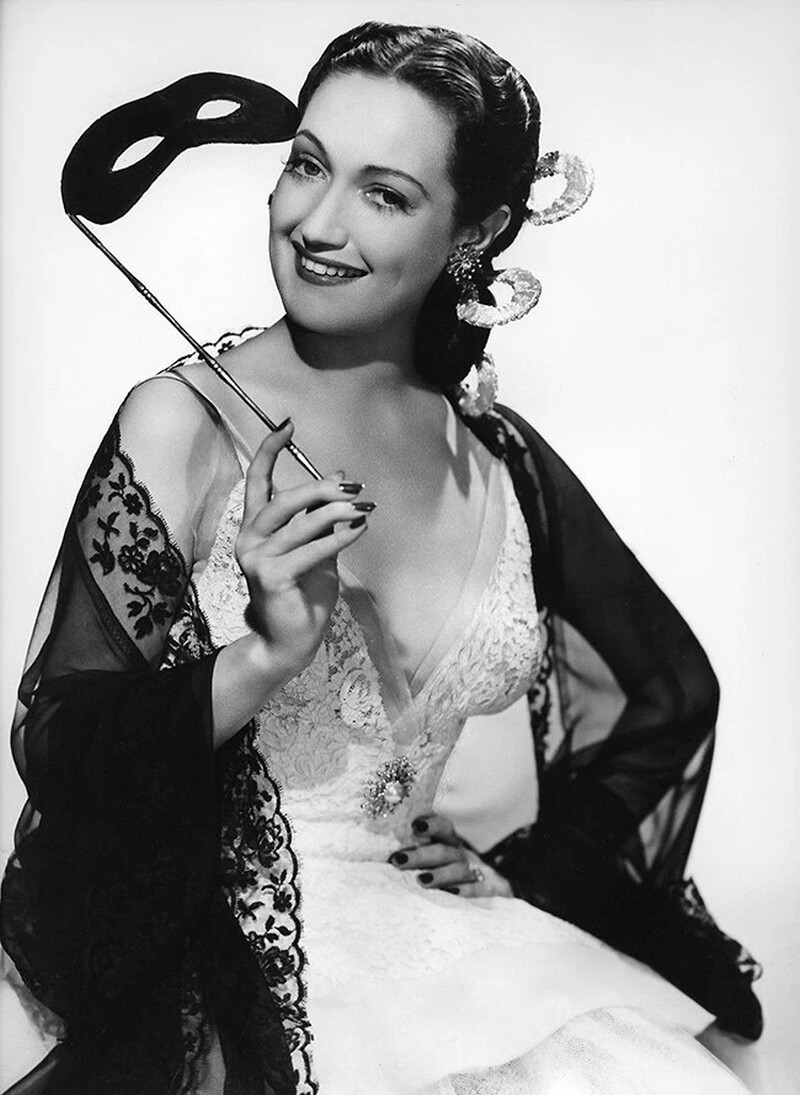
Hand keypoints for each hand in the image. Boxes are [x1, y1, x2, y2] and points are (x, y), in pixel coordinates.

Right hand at [235, 421, 372, 675]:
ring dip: (336, 512)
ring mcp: (256, 559)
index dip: (270, 450)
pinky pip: (310, 549)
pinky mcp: (270, 577)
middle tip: (353, 486)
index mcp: (257, 529)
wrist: (291, 644)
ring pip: (299, 523)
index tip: (287, 423)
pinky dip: (338, 538)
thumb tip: (341, 475)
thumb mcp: (318, 549)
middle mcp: (249, 540)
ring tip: (364, 506)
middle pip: (283, 499)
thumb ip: (324, 516)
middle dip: (320, 488)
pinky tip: (359, 529)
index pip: (257, 481)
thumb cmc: (304, 597)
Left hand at [389, 812, 513, 898]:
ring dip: (440, 874)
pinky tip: (452, 893)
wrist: (493, 886)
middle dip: (421, 855)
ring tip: (421, 881)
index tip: (414, 826)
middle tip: (399, 860)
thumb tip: (385, 853)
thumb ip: (416, 851)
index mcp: (449, 842)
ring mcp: (475, 871)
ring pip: (458, 869)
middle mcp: (461, 854)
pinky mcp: (487, 889)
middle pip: (443, 850)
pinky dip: (466, 890)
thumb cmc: (449, 870)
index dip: (431, 824)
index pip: (443, 827)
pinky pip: (478, 889)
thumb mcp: (437, 856)